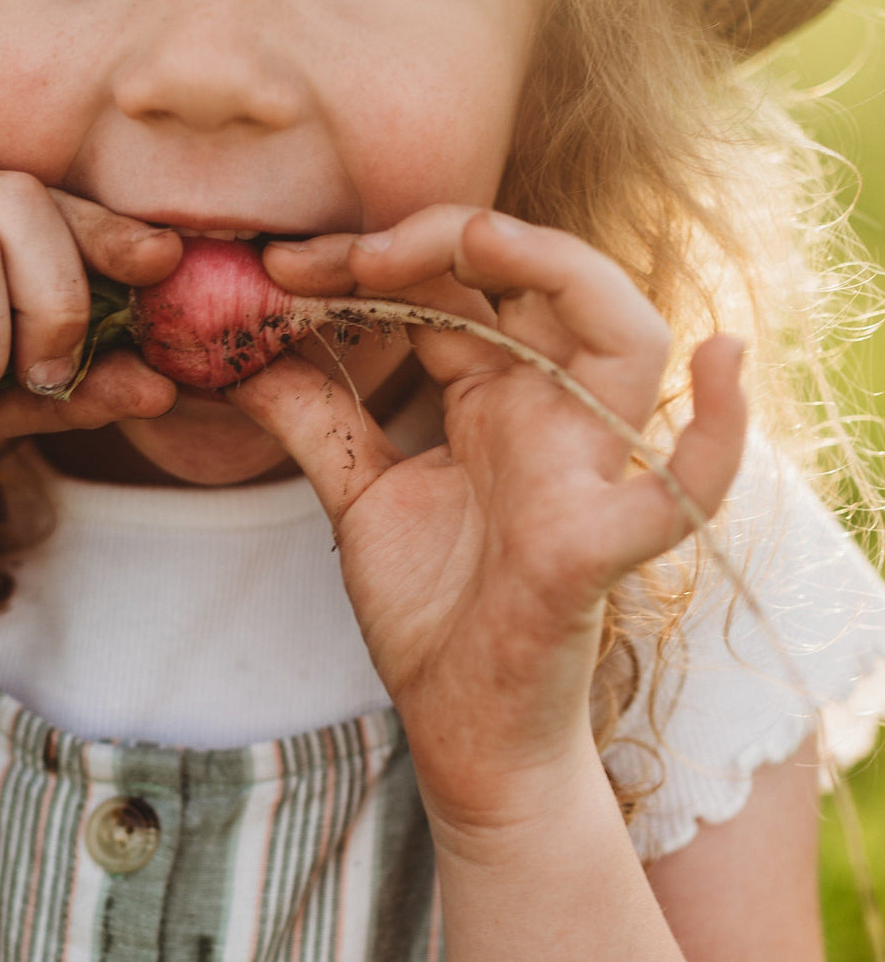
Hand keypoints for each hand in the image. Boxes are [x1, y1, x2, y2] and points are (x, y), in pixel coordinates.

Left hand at [233, 206, 746, 832]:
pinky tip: (721, 361)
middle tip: (349, 252)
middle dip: (448, 242)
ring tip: (478, 236)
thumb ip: (315, 426)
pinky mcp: (596, 546)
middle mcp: (549, 419)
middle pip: (541, 286)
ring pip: (626, 342)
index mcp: (494, 402)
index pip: (457, 292)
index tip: (288, 266)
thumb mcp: (358, 500)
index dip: (380, 261)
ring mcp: (582, 475)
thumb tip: (240, 358)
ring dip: (562, 273)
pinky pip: (682, 491)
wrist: (458, 725)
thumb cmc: (428, 611)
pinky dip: (718, 434)